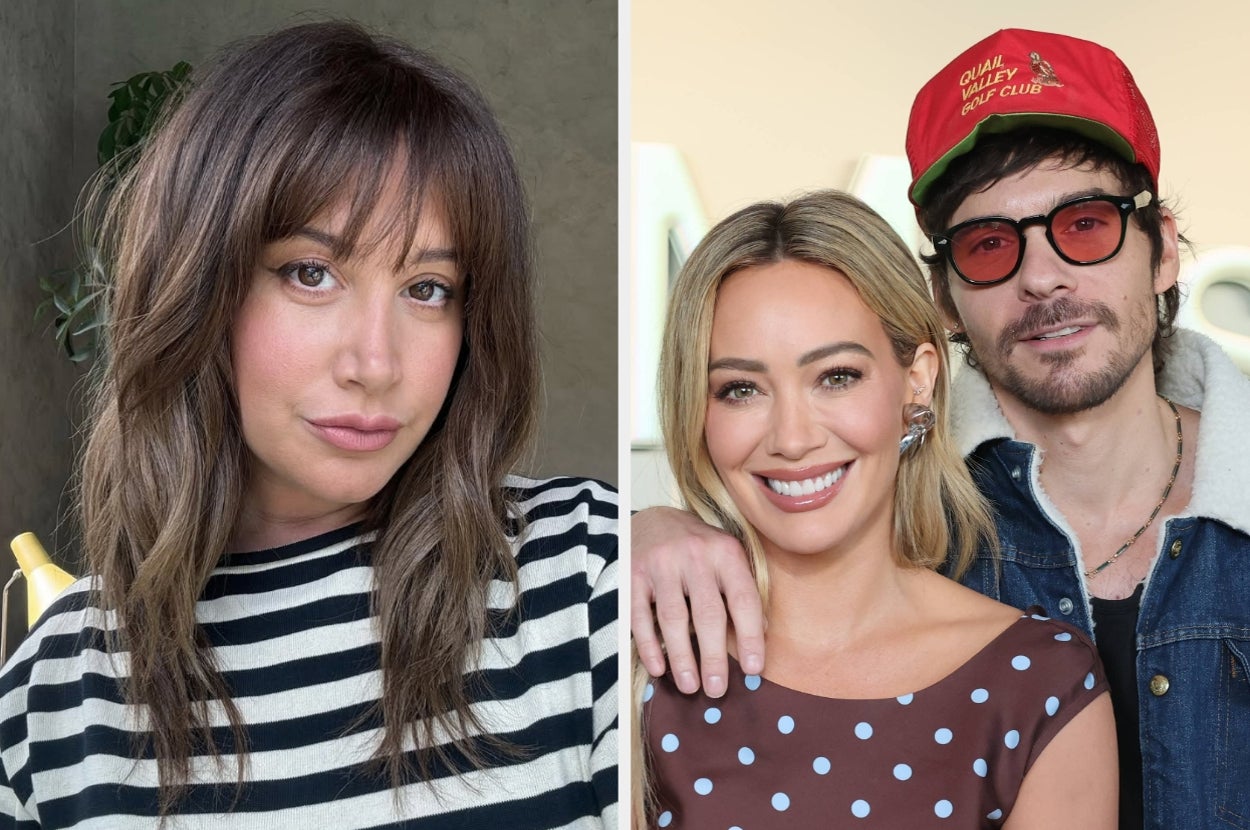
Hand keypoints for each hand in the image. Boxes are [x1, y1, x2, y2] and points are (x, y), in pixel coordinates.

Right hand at [630, 506, 764, 696]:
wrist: (654, 519)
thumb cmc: (699, 548)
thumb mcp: (727, 557)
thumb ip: (742, 589)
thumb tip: (762, 634)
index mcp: (725, 552)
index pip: (743, 599)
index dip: (750, 636)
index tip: (754, 669)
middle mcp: (695, 555)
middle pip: (708, 614)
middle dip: (714, 657)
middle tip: (717, 689)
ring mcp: (662, 564)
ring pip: (674, 618)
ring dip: (682, 658)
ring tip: (690, 687)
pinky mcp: (634, 574)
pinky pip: (640, 616)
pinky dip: (649, 646)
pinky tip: (658, 669)